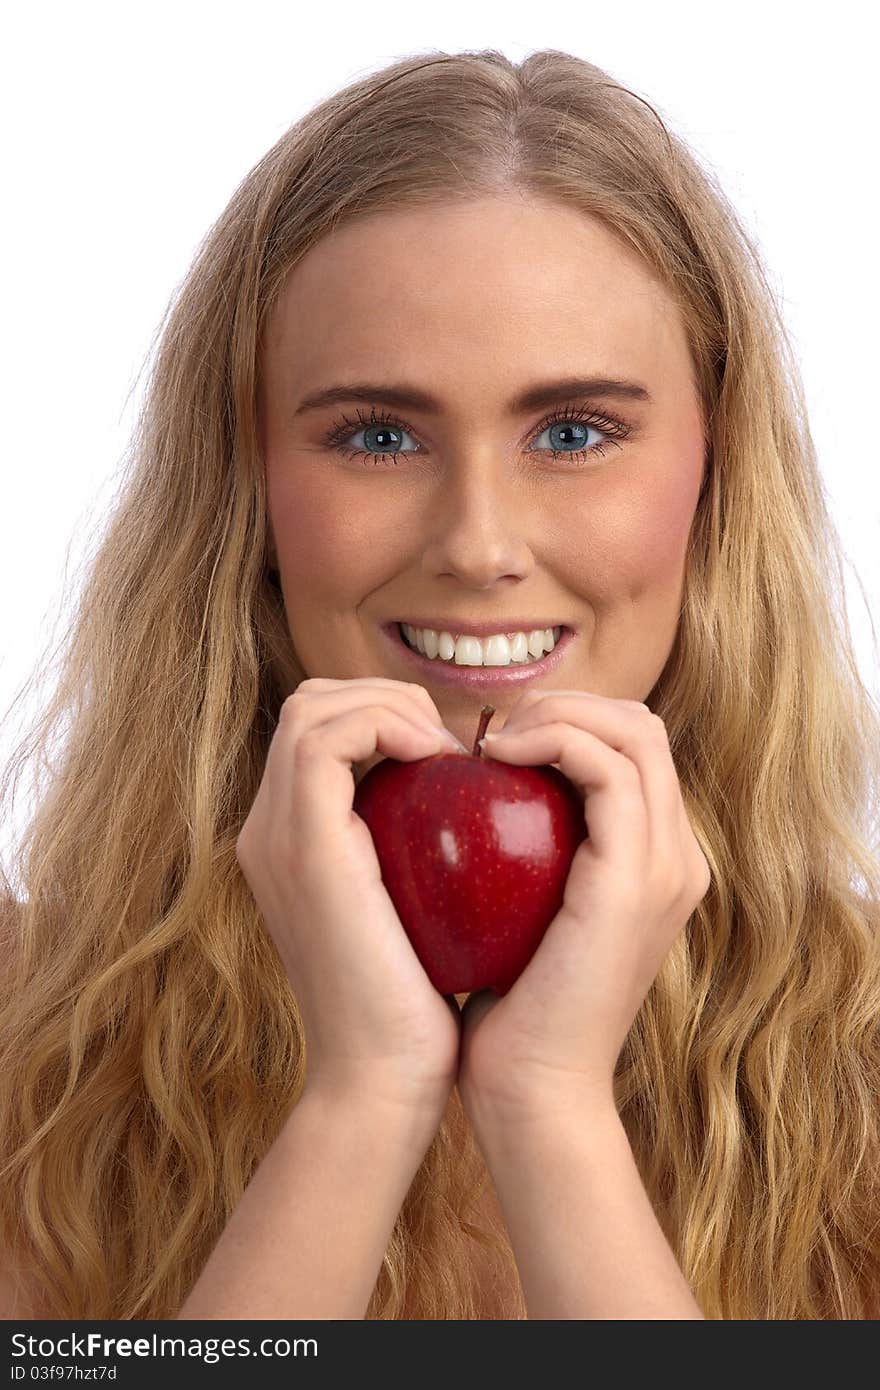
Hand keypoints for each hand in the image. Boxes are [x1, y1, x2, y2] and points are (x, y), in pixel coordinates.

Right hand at [235, 677, 465, 1124]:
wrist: (384, 1080)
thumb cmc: (419, 1007)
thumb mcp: (417, 913)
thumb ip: (417, 857)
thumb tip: (475, 811)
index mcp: (292, 843)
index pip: (321, 732)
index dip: (385, 715)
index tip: (454, 755)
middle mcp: (268, 831)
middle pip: (309, 705)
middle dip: (385, 695)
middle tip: (453, 741)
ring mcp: (275, 836)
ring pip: (312, 706)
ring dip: (389, 702)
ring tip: (448, 747)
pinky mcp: (302, 845)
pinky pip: (328, 738)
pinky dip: (386, 725)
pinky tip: (441, 758)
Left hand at [456, 689, 710, 1123]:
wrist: (533, 1093)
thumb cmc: (507, 1011)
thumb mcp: (521, 917)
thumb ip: (524, 858)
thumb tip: (468, 800)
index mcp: (656, 863)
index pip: (629, 748)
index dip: (565, 721)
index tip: (490, 744)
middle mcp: (678, 856)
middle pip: (641, 723)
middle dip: (564, 702)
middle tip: (489, 733)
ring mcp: (668, 864)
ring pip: (633, 728)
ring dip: (556, 711)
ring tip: (489, 742)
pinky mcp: (638, 875)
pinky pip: (606, 766)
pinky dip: (550, 740)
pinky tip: (491, 758)